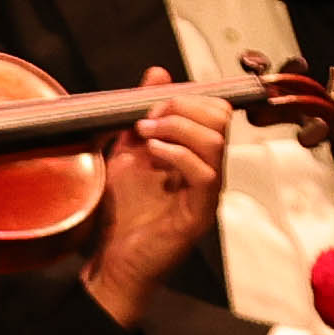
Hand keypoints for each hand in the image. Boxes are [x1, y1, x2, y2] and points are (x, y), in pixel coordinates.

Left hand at [78, 78, 233, 318]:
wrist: (113, 261)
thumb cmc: (123, 214)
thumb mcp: (128, 152)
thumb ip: (143, 116)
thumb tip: (157, 73)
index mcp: (196, 155)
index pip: (214, 110)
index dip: (184, 98)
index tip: (150, 106)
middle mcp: (208, 171)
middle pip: (221, 118)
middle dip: (182, 108)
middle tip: (148, 119)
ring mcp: (206, 193)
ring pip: (216, 141)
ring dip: (177, 128)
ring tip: (146, 136)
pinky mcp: (199, 214)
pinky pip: (205, 174)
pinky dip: (177, 155)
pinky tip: (152, 155)